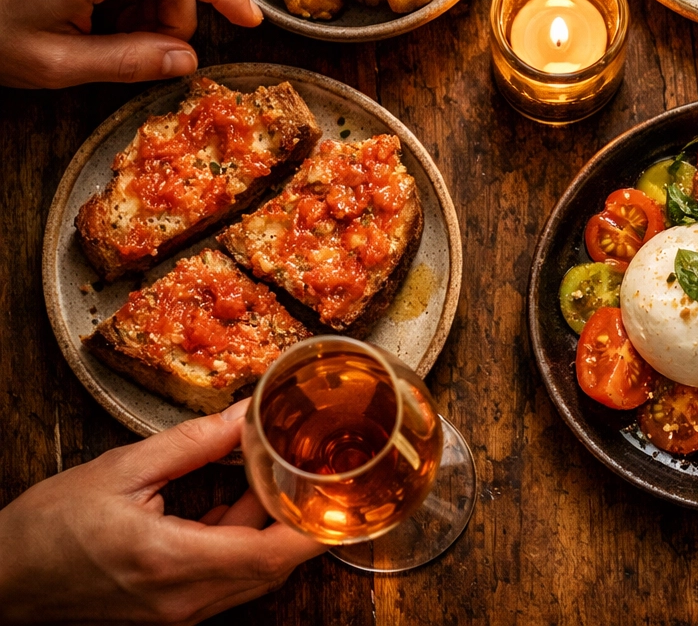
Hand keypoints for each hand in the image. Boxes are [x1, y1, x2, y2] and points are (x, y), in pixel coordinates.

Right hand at [0, 400, 323, 624]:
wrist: (2, 582)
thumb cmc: (49, 529)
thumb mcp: (123, 469)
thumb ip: (194, 442)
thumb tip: (246, 414)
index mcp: (175, 562)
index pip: (271, 555)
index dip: (315, 526)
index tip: (341, 491)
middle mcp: (185, 600)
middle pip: (271, 565)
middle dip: (296, 516)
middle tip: (304, 464)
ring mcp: (179, 612)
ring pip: (251, 572)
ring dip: (267, 525)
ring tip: (265, 470)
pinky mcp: (171, 611)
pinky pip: (226, 576)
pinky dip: (239, 539)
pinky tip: (229, 498)